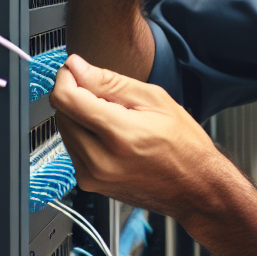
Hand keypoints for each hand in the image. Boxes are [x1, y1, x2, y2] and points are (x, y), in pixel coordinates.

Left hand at [51, 54, 222, 215]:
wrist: (195, 187)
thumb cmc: (184, 146)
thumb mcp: (155, 100)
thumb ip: (110, 82)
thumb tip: (78, 67)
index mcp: (118, 134)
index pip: (65, 98)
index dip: (67, 77)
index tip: (76, 70)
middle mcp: (99, 159)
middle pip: (61, 112)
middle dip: (76, 96)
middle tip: (108, 96)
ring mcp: (92, 175)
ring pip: (65, 130)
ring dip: (80, 116)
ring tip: (115, 119)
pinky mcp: (89, 184)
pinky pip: (73, 148)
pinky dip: (85, 135)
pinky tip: (112, 136)